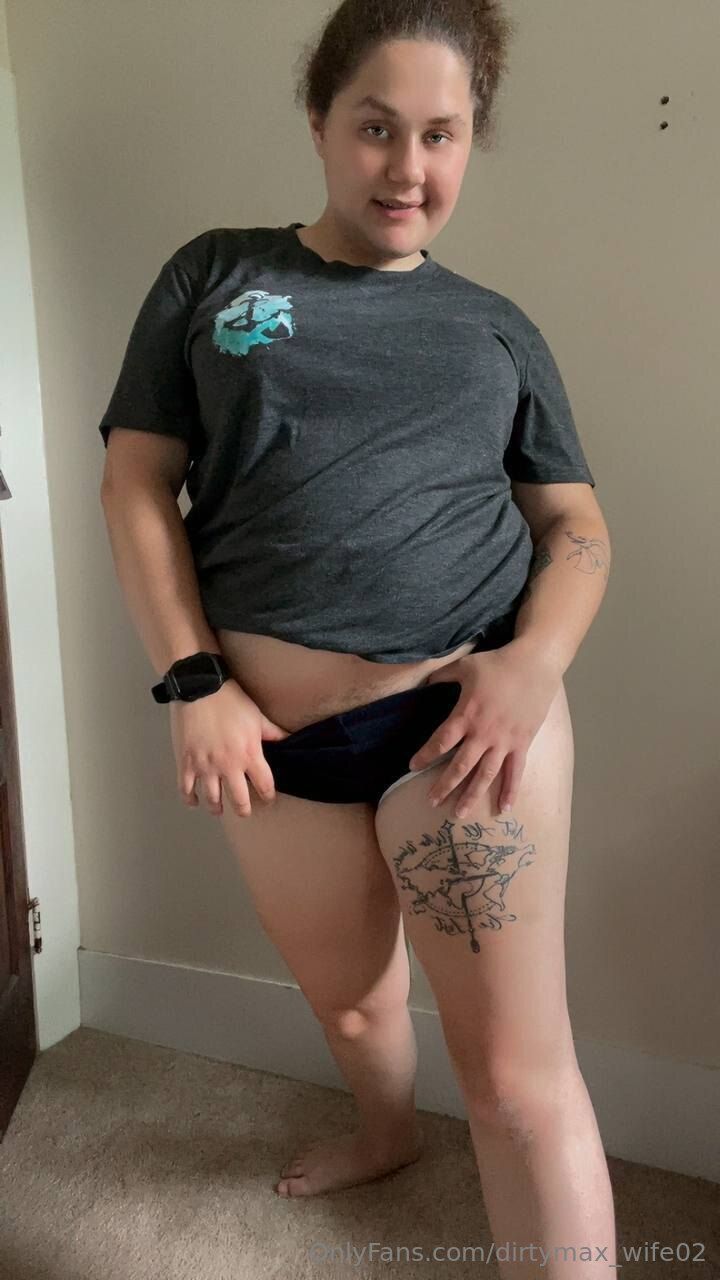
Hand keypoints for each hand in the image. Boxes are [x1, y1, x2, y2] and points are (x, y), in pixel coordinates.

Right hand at [169, 680, 291, 817]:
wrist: (200, 688)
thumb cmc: (231, 701)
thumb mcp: (257, 717)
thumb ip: (274, 733)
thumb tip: (291, 740)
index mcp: (249, 754)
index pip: (264, 786)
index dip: (268, 796)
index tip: (267, 799)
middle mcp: (229, 766)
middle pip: (239, 801)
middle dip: (244, 809)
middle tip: (244, 811)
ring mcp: (205, 766)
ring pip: (212, 800)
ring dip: (217, 808)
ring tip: (219, 809)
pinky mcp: (186, 763)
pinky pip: (186, 790)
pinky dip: (190, 799)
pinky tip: (194, 801)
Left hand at [408, 641, 561, 817]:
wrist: (534, 665)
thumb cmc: (497, 664)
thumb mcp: (465, 666)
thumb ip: (442, 676)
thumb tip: (424, 682)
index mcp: (466, 715)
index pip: (440, 742)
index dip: (425, 756)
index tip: (412, 767)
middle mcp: (483, 733)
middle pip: (460, 766)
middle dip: (444, 786)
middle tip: (431, 802)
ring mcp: (504, 741)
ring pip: (485, 775)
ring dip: (472, 796)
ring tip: (459, 814)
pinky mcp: (522, 743)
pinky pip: (515, 772)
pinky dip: (510, 791)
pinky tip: (504, 808)